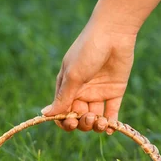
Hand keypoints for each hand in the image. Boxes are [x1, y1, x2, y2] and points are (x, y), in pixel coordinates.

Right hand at [41, 19, 137, 133]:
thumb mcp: (73, 76)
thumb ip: (62, 98)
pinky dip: (111, 122)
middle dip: (81, 123)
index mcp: (66, 86)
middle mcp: (81, 91)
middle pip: (78, 116)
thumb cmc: (87, 51)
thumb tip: (45, 115)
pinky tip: (111, 128)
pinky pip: (111, 112)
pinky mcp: (115, 90)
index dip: (64, 121)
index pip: (62, 111)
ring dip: (96, 125)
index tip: (70, 122)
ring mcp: (98, 91)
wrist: (114, 33)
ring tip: (100, 122)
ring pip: (95, 117)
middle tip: (87, 118)